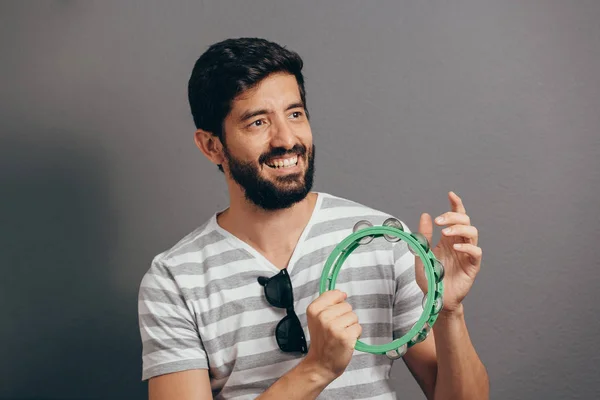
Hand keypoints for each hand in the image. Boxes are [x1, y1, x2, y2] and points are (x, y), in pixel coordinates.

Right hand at [302, 290, 361, 381]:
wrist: (321, 363)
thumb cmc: (322, 341)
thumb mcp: (316, 318)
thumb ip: (327, 303)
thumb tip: (343, 294)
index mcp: (314, 309)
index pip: (335, 294)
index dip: (338, 304)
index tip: (333, 314)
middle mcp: (322, 317)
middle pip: (346, 306)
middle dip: (345, 316)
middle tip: (336, 329)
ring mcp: (333, 327)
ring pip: (353, 316)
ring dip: (350, 326)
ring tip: (341, 334)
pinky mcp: (345, 337)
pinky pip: (358, 327)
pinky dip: (355, 335)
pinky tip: (346, 341)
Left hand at [414, 191, 481, 314]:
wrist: (436, 298)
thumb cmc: (431, 277)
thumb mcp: (422, 253)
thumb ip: (424, 235)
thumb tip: (425, 214)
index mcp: (448, 238)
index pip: (456, 217)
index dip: (456, 204)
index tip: (450, 194)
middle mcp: (459, 243)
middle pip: (465, 221)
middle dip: (453, 216)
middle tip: (438, 221)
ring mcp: (467, 254)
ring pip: (472, 233)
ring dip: (459, 229)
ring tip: (445, 233)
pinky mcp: (472, 266)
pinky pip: (475, 252)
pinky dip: (467, 247)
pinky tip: (456, 248)